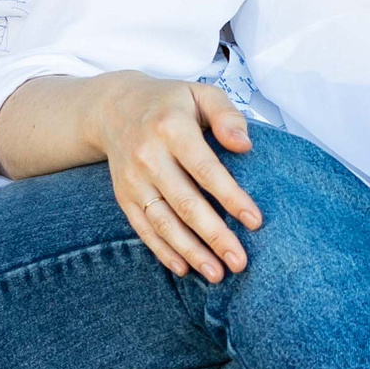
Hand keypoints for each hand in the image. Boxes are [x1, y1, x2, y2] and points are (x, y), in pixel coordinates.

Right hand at [82, 73, 263, 282]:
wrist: (114, 108)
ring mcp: (133, 180)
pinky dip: (163, 251)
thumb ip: (227, 115)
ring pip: (164, 223)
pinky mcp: (124, 197)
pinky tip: (184, 269)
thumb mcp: (201, 93)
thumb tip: (245, 145)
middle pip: (185, 203)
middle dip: (214, 236)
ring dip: (191, 252)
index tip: (255, 221)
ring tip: (217, 274)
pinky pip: (144, 229)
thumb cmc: (171, 103)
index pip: (205, 169)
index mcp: (171, 128)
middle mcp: (148, 156)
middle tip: (240, 261)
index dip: (230, 197)